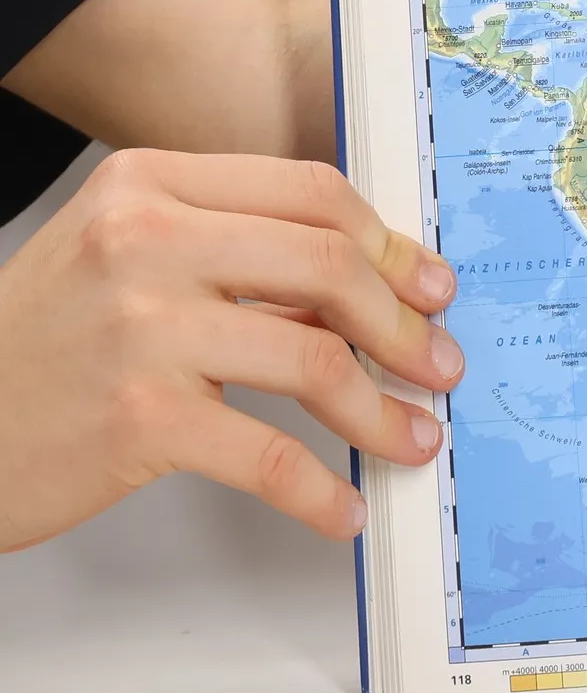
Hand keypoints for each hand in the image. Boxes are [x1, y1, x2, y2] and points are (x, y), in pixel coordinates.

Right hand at [0, 148, 462, 552]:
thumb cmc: (42, 345)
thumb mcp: (126, 258)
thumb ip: (236, 254)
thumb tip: (370, 288)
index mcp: (151, 184)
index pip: (309, 192)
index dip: (387, 242)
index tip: (428, 285)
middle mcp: (146, 240)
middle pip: (328, 265)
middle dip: (404, 323)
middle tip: (439, 364)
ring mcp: (142, 328)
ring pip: (314, 359)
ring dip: (382, 408)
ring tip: (414, 435)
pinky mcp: (138, 418)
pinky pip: (268, 455)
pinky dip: (319, 489)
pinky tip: (343, 509)